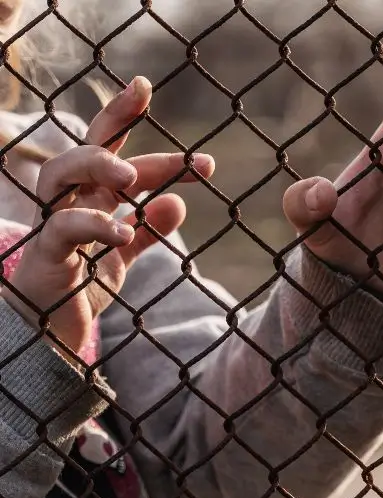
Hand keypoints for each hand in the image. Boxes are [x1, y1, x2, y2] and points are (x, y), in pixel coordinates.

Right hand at [1, 76, 214, 356]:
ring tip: (131, 176)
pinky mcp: (45, 255)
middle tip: (182, 153)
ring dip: (96, 166)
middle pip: (87, 148)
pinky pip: (62, 229)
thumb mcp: (122, 255)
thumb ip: (148, 229)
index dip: (128, 119)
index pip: (112, 149)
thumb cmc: (79, 287)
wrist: (46, 337)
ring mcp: (53, 225)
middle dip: (118, 126)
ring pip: (59, 174)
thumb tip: (176, 202)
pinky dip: (93, 225)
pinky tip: (123, 232)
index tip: (177, 126)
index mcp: (93, 196)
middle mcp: (71, 202)